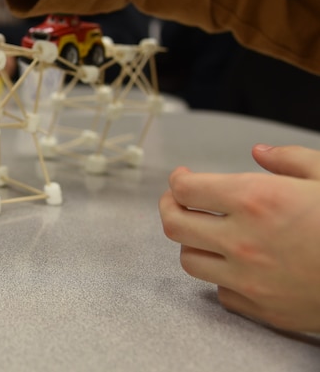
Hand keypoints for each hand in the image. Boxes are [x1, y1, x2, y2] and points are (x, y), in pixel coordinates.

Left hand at [159, 144, 319, 331]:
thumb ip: (289, 160)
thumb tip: (258, 153)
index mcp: (256, 199)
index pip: (185, 189)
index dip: (178, 181)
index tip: (183, 178)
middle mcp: (243, 240)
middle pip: (173, 225)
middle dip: (170, 208)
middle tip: (178, 202)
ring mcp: (249, 279)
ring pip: (189, 260)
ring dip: (193, 243)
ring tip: (208, 232)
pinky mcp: (261, 308)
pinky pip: (220, 292)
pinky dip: (222, 277)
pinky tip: (237, 265)